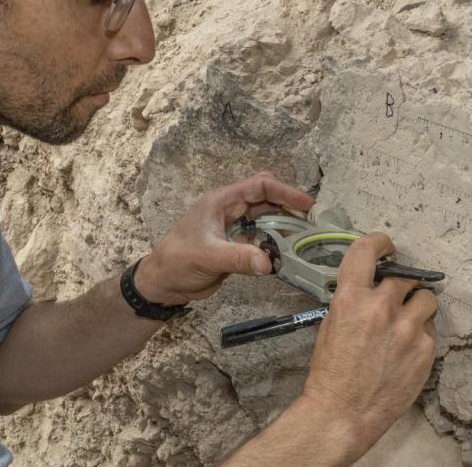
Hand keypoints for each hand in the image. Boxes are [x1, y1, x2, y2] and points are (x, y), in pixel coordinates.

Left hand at [135, 172, 314, 304]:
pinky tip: (284, 255)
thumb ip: (238, 258)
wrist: (162, 284)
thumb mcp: (208, 256)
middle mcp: (229, 210)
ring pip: (265, 220)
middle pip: (266, 200)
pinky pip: (260, 240)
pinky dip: (273, 245)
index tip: (306, 204)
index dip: (285, 192)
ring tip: (302, 238)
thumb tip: (269, 264)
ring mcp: (233, 228)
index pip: (260, 186)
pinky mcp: (235, 246)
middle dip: (288, 208)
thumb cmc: (178, 261)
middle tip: (309, 222)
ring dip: (282, 227)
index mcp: (222, 201)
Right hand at [299, 233, 437, 459]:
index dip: (380, 242)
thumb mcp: (330, 325)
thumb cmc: (329, 373)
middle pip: (406, 277)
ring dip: (417, 305)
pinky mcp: (425, 350)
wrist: (342, 414)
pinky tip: (407, 349)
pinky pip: (430, 329)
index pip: (368, 251)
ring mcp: (407, 329)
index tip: (387, 246)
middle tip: (396, 297)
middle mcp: (382, 308)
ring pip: (427, 299)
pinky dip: (421, 333)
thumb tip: (370, 288)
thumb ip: (353, 301)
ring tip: (406, 322)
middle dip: (401, 285)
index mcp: (351, 299)